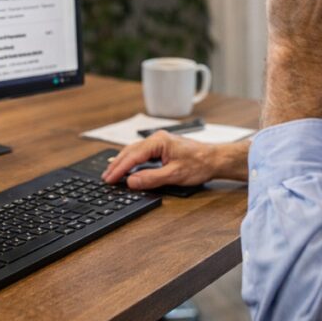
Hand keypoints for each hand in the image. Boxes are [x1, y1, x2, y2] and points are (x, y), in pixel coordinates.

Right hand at [101, 132, 248, 189]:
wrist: (215, 159)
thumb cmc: (199, 164)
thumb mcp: (174, 175)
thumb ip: (150, 178)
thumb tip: (131, 181)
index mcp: (158, 142)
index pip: (133, 156)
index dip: (119, 169)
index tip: (109, 179)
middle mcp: (157, 139)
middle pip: (130, 151)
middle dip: (117, 165)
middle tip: (106, 178)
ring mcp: (159, 142)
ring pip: (134, 151)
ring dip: (123, 162)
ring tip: (112, 173)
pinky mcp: (162, 147)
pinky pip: (142, 153)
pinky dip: (132, 160)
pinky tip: (128, 167)